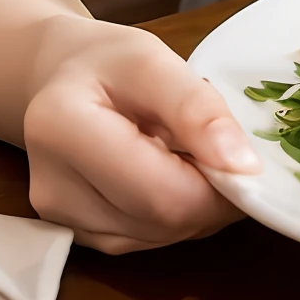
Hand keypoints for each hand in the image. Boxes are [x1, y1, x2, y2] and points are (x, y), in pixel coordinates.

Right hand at [21, 17, 258, 250]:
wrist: (60, 79)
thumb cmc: (107, 60)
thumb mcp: (153, 60)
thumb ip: (197, 108)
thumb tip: (241, 166)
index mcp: (63, 129)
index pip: (160, 193)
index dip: (218, 188)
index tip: (249, 161)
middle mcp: (50, 188)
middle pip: (159, 222)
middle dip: (209, 197)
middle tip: (226, 153)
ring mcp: (58, 220)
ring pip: (155, 238)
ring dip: (192, 207)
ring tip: (192, 155)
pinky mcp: (72, 235)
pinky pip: (141, 240)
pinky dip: (170, 216)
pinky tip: (169, 175)